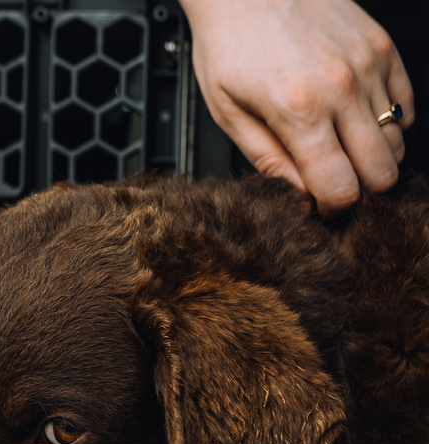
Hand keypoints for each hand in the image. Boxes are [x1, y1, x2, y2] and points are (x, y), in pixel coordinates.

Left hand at [182, 0, 414, 215]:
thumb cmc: (229, 45)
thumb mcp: (229, 113)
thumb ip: (268, 161)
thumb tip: (299, 199)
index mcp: (300, 111)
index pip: (341, 189)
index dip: (330, 208)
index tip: (316, 205)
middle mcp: (343, 88)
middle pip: (380, 172)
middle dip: (358, 189)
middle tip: (330, 182)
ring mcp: (369, 64)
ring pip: (396, 141)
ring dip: (371, 157)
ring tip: (338, 149)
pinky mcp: (382, 46)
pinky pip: (405, 104)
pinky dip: (387, 123)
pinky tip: (354, 122)